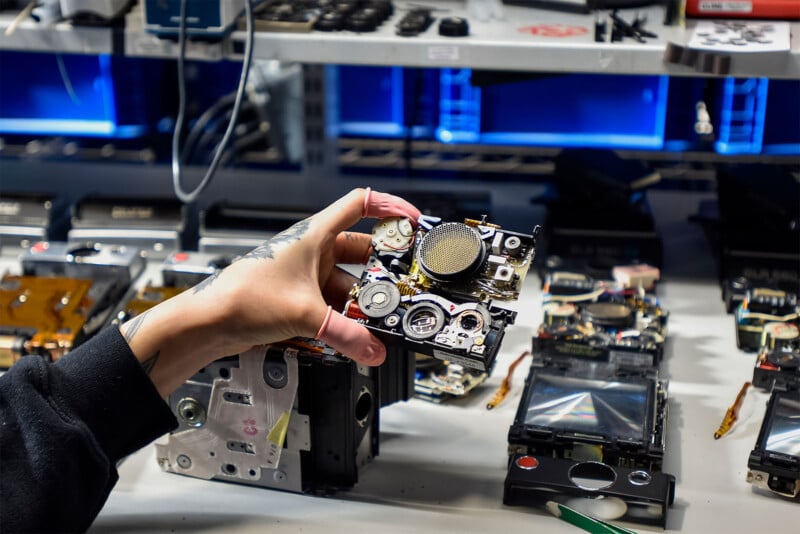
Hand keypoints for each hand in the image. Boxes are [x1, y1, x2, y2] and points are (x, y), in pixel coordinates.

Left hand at [120, 188, 420, 396]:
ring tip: (378, 321)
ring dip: (362, 302)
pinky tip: (354, 335)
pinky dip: (345, 317)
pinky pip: (333, 303)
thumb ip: (345, 335)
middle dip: (382, 270)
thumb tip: (374, 350)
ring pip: (347, 282)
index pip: (359, 204)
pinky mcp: (299, 297)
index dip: (390, 207)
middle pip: (361, 251)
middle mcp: (312, 251)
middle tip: (402, 286)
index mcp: (314, 235)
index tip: (413, 222)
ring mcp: (306, 275)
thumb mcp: (304, 314)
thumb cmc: (243, 297)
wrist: (208, 323)